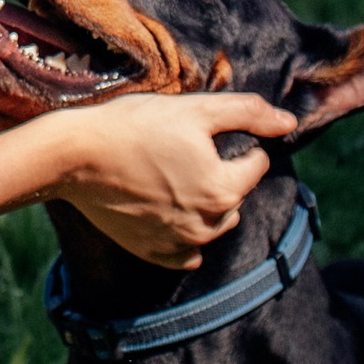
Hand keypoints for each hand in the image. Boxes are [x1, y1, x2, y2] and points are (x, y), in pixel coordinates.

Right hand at [36, 90, 297, 267]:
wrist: (74, 157)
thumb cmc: (134, 126)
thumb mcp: (195, 109)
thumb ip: (248, 113)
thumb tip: (289, 122)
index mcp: (224, 188)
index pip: (256, 164)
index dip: (234, 143)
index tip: (199, 134)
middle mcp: (209, 224)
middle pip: (236, 195)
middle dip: (221, 174)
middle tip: (181, 151)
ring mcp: (181, 244)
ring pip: (215, 223)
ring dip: (205, 203)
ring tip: (170, 175)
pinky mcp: (155, 254)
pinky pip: (187, 250)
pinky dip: (184, 231)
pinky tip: (163, 206)